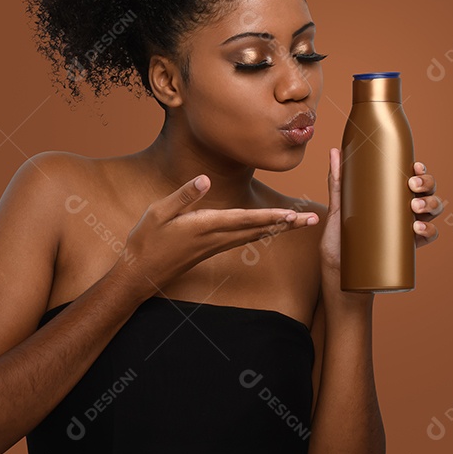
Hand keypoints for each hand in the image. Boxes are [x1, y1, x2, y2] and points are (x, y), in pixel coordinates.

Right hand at [118, 174, 318, 298]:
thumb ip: (184, 196)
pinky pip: (245, 238)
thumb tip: (205, 179)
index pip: (243, 219)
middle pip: (258, 229)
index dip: (269, 217)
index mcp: (204, 226)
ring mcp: (216, 245)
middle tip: (312, 220)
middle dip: (286, 224)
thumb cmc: (146, 240)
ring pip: (254, 235)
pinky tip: (271, 229)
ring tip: (300, 222)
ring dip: (279, 228)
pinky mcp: (213, 248)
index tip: (291, 215)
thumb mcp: (158, 212)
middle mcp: (216, 237)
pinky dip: (263, 232)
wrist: (140, 273)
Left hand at [319, 149, 442, 287]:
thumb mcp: (338, 209)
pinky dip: (429, 229)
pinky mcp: (410, 247)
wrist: (341, 274)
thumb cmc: (341, 240)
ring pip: (434, 209)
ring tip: (415, 207)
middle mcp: (405, 209)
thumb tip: (334, 151)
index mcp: (392, 195)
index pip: (412, 177)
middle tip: (412, 186)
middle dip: (427, 184)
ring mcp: (409, 227)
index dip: (420, 170)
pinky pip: (430, 235)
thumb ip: (338, 182)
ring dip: (431, 204)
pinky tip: (417, 228)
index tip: (414, 166)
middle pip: (428, 190)